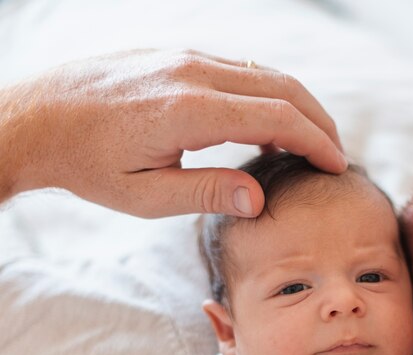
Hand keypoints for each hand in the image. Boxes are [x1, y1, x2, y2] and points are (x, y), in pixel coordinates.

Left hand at [0, 49, 345, 216]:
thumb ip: (207, 194)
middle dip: (318, 120)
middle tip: (334, 154)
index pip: (277, 118)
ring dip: (295, 104)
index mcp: (190, 110)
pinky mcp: (176, 57)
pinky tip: (265, 124)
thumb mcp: (146, 195)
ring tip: (308, 141)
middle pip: (282, 87)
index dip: (315, 142)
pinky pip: (237, 69)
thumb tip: (259, 200)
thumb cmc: (87, 165)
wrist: (36, 120)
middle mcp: (193, 72)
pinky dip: (266, 95)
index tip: (336, 165)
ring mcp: (184, 57)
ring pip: (263, 73)